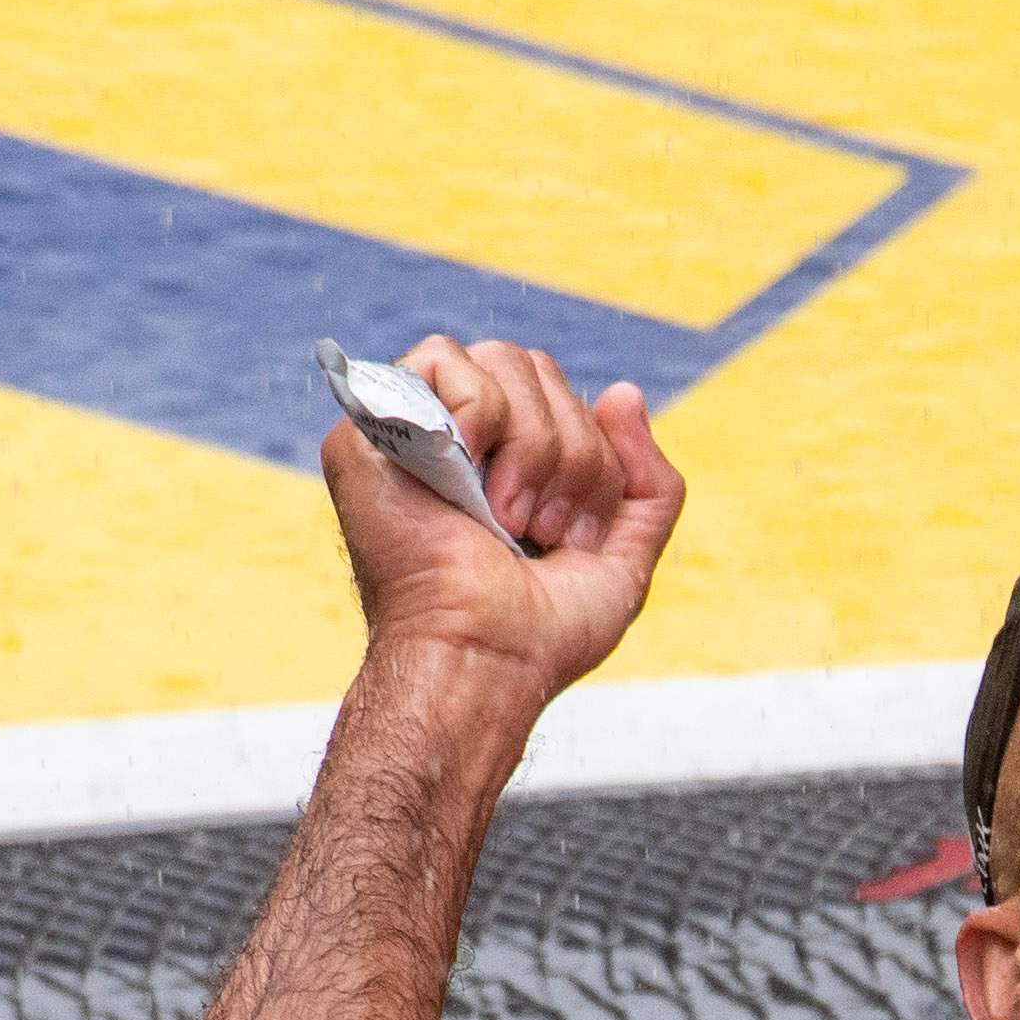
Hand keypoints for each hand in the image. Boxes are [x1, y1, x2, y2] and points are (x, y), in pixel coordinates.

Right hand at [322, 338, 684, 702]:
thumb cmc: (543, 632)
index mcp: (510, 461)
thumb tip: (623, 392)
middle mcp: (461, 437)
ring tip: (507, 517)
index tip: (571, 535)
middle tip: (540, 529)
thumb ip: (649, 482)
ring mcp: (415, 428)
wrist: (484, 661)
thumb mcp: (624, 561)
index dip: (591, 456)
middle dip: (569, 452)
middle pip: (539, 369)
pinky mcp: (370, 428)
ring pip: (502, 358)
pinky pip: (441, 358)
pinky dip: (478, 411)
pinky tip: (470, 477)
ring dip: (531, 445)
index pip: (564, 396)